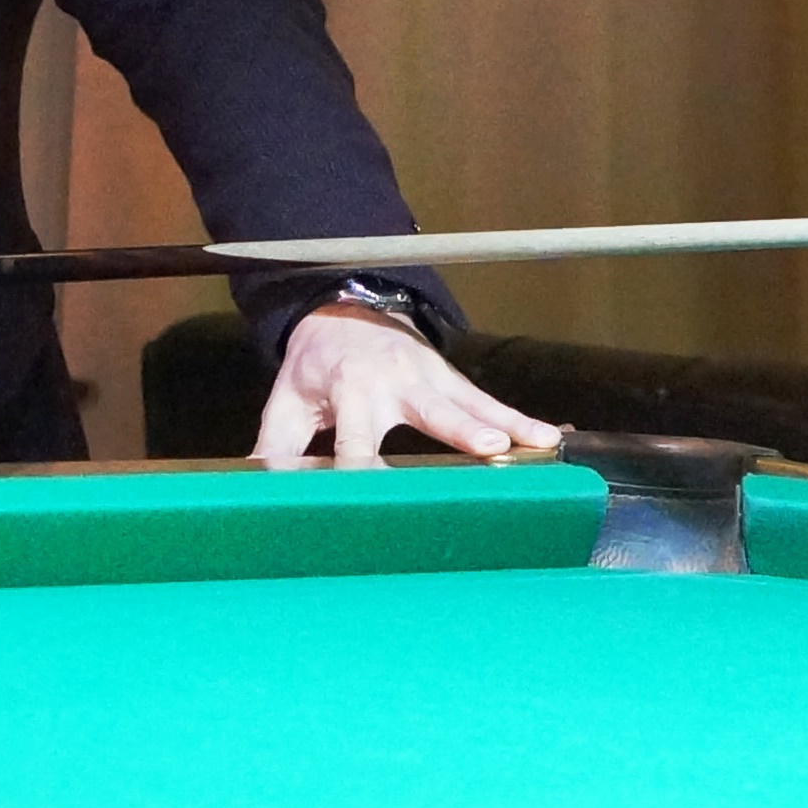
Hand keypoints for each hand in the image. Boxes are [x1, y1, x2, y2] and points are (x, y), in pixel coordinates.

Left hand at [252, 303, 565, 465]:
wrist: (344, 309)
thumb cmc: (316, 365)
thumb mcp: (289, 398)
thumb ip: (278, 443)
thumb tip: (260, 485)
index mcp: (349, 389)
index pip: (357, 439)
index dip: (364, 468)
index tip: (376, 498)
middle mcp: (394, 382)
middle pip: (428, 414)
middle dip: (456, 431)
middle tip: (485, 450)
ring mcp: (428, 377)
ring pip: (468, 403)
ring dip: (497, 423)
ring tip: (526, 444)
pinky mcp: (449, 378)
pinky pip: (487, 399)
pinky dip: (517, 418)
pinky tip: (546, 436)